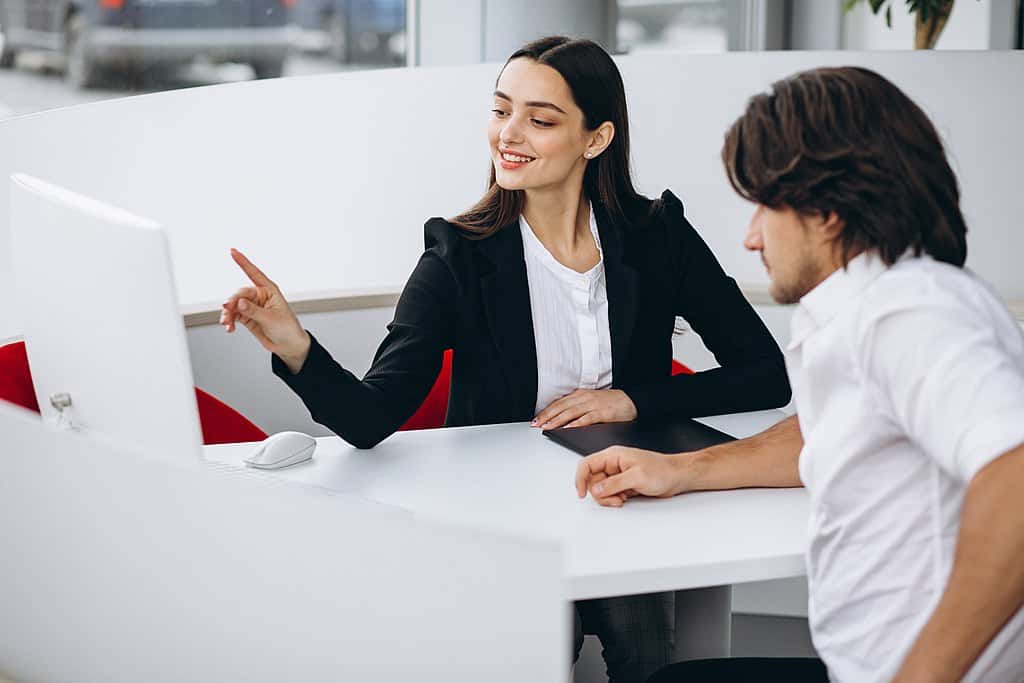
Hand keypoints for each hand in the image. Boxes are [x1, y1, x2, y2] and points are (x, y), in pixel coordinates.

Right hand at [221, 248, 310, 371]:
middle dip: (231, 302)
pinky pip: (233, 315)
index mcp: (269, 290)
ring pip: (233, 305)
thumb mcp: (271, 319)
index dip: (243, 262)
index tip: (233, 251)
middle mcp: (259, 296)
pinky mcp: (246, 317)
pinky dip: (229, 321)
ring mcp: (252, 307)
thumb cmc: (287, 328)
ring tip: (227, 324)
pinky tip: (229, 327)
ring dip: (228, 314)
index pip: (254, 273)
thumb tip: (239, 303)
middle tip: (227, 310)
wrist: (288, 345)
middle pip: (239, 294)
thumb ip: (253, 311)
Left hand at [532, 389, 636, 428]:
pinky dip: (576, 423)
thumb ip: (577, 408)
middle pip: (561, 407)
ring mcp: (593, 405)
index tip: (536, 420)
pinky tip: (567, 428)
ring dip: (557, 420)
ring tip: (547, 427)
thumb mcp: (591, 402)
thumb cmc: (611, 404)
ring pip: (571, 412)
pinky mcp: (602, 413)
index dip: (546, 412)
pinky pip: (587, 419)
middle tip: (536, 425)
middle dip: (547, 416)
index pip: (559, 403)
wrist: (632, 401)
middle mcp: (585, 398)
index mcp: (580, 395)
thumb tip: (560, 420)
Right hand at [575, 446, 684, 506]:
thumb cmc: (662, 470)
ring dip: (608, 497)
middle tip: (614, 498)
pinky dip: (615, 499)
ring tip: (622, 499)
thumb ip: (613, 484)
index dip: (580, 479)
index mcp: (613, 456)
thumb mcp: (636, 477)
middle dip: (600, 493)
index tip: (582, 493)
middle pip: (592, 480)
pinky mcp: (623, 484)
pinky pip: (610, 493)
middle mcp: (613, 464)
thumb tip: (595, 490)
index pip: (586, 465)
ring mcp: (618, 475)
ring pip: (601, 489)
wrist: (677, 476)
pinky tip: (626, 498)